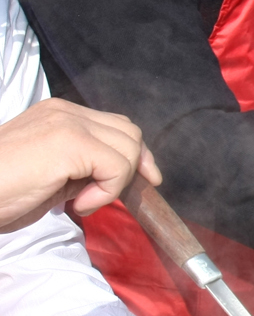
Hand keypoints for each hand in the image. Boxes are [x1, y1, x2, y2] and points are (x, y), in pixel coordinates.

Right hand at [0, 99, 160, 232]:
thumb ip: (81, 169)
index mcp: (58, 114)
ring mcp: (68, 122)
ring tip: (81, 201)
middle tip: (105, 196)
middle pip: (130, 132)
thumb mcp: (49, 177)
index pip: (116, 126)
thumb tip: (112, 178)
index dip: (135, 156)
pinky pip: (118, 166)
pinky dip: (107, 191)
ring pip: (129, 147)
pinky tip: (77, 204)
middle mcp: (65, 111)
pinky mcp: (70, 141)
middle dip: (135, 166)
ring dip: (116, 181)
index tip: (142, 182)